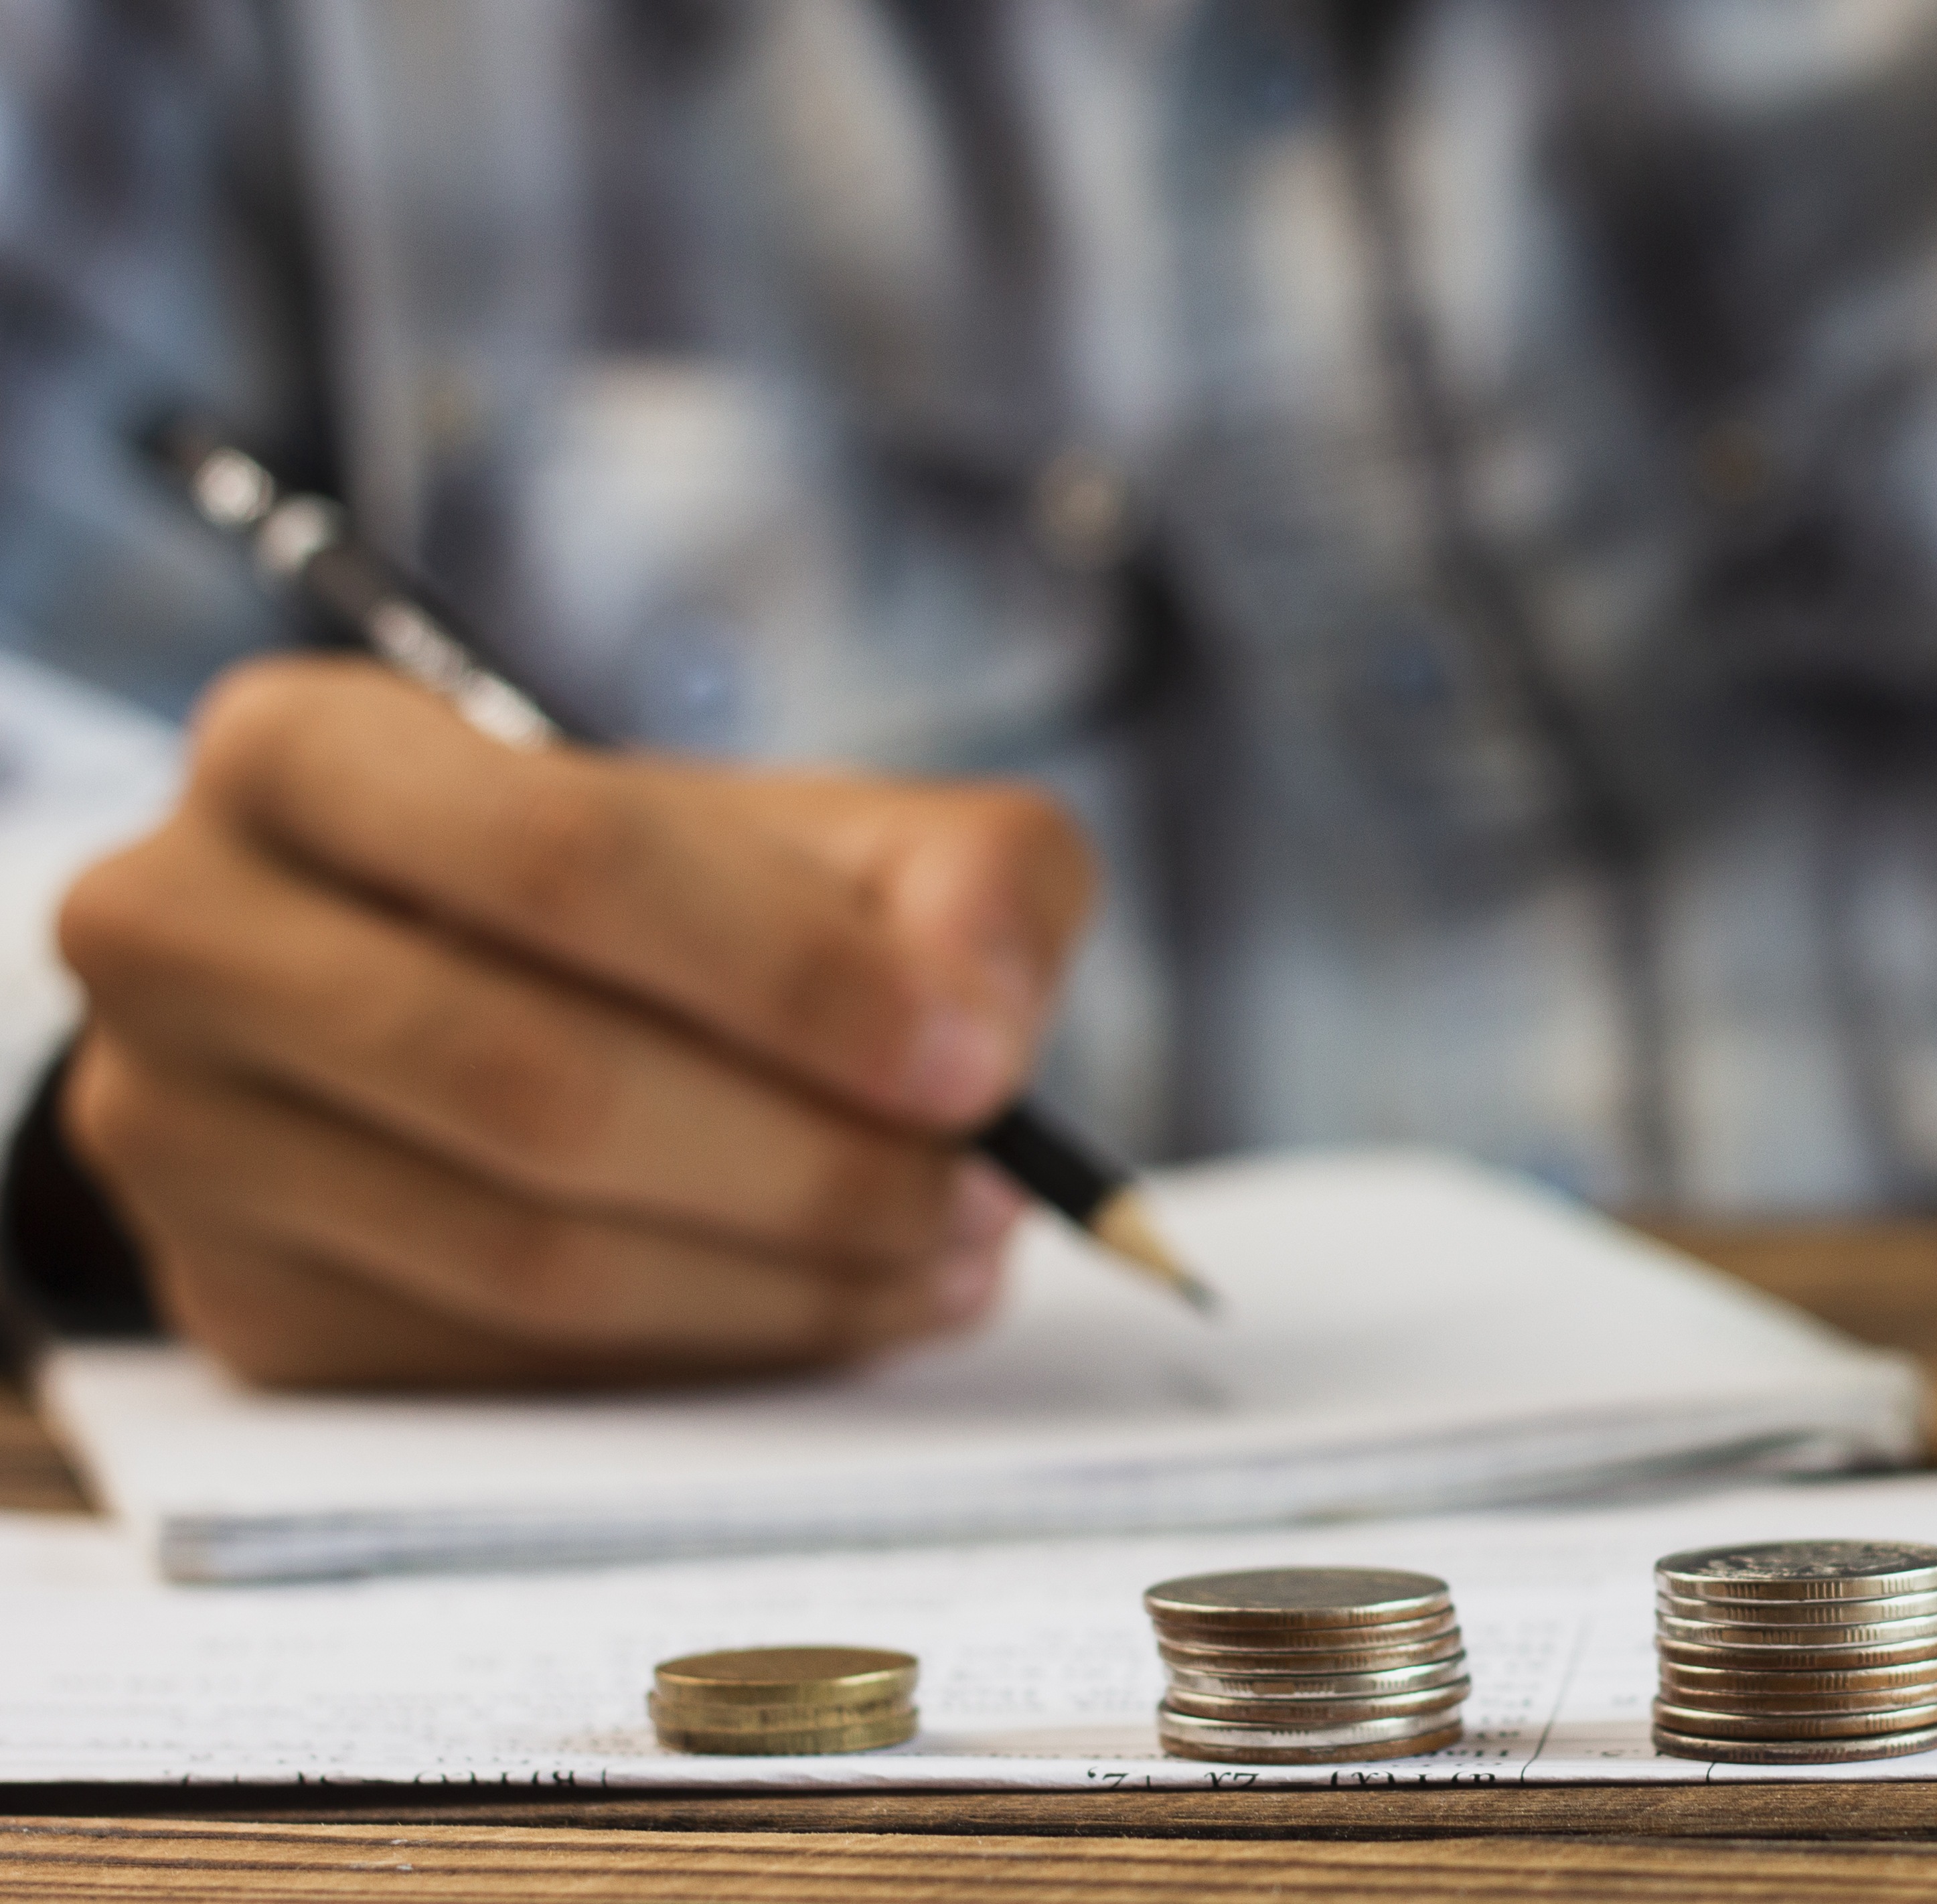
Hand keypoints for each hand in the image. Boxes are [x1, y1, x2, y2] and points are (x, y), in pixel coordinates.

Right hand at [55, 657, 1095, 1387]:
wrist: (483, 1004)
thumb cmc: (672, 907)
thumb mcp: (840, 833)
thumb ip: (961, 879)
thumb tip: (977, 1021)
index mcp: (302, 750)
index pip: (563, 859)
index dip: (792, 974)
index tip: (971, 1062)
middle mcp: (183, 931)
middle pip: (539, 1083)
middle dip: (810, 1160)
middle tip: (986, 1194)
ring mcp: (179, 1137)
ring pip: (529, 1256)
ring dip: (784, 1279)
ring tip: (946, 1253)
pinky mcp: (240, 1309)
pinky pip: (504, 1365)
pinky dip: (705, 1350)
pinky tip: (833, 1303)